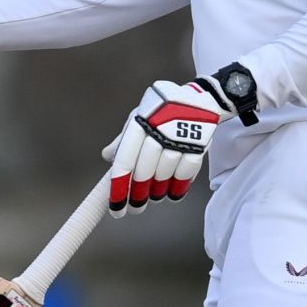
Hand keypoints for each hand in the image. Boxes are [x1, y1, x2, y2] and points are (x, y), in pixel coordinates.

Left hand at [103, 78, 232, 212]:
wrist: (198, 99)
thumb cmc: (161, 111)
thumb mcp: (139, 118)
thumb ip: (123, 139)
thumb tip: (107, 156)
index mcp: (140, 123)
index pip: (125, 160)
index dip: (119, 187)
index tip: (116, 206)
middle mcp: (159, 130)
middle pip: (144, 172)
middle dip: (138, 195)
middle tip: (135, 208)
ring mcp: (180, 138)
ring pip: (164, 175)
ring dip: (157, 192)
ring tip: (152, 197)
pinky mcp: (199, 145)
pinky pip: (185, 173)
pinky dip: (178, 188)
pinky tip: (172, 194)